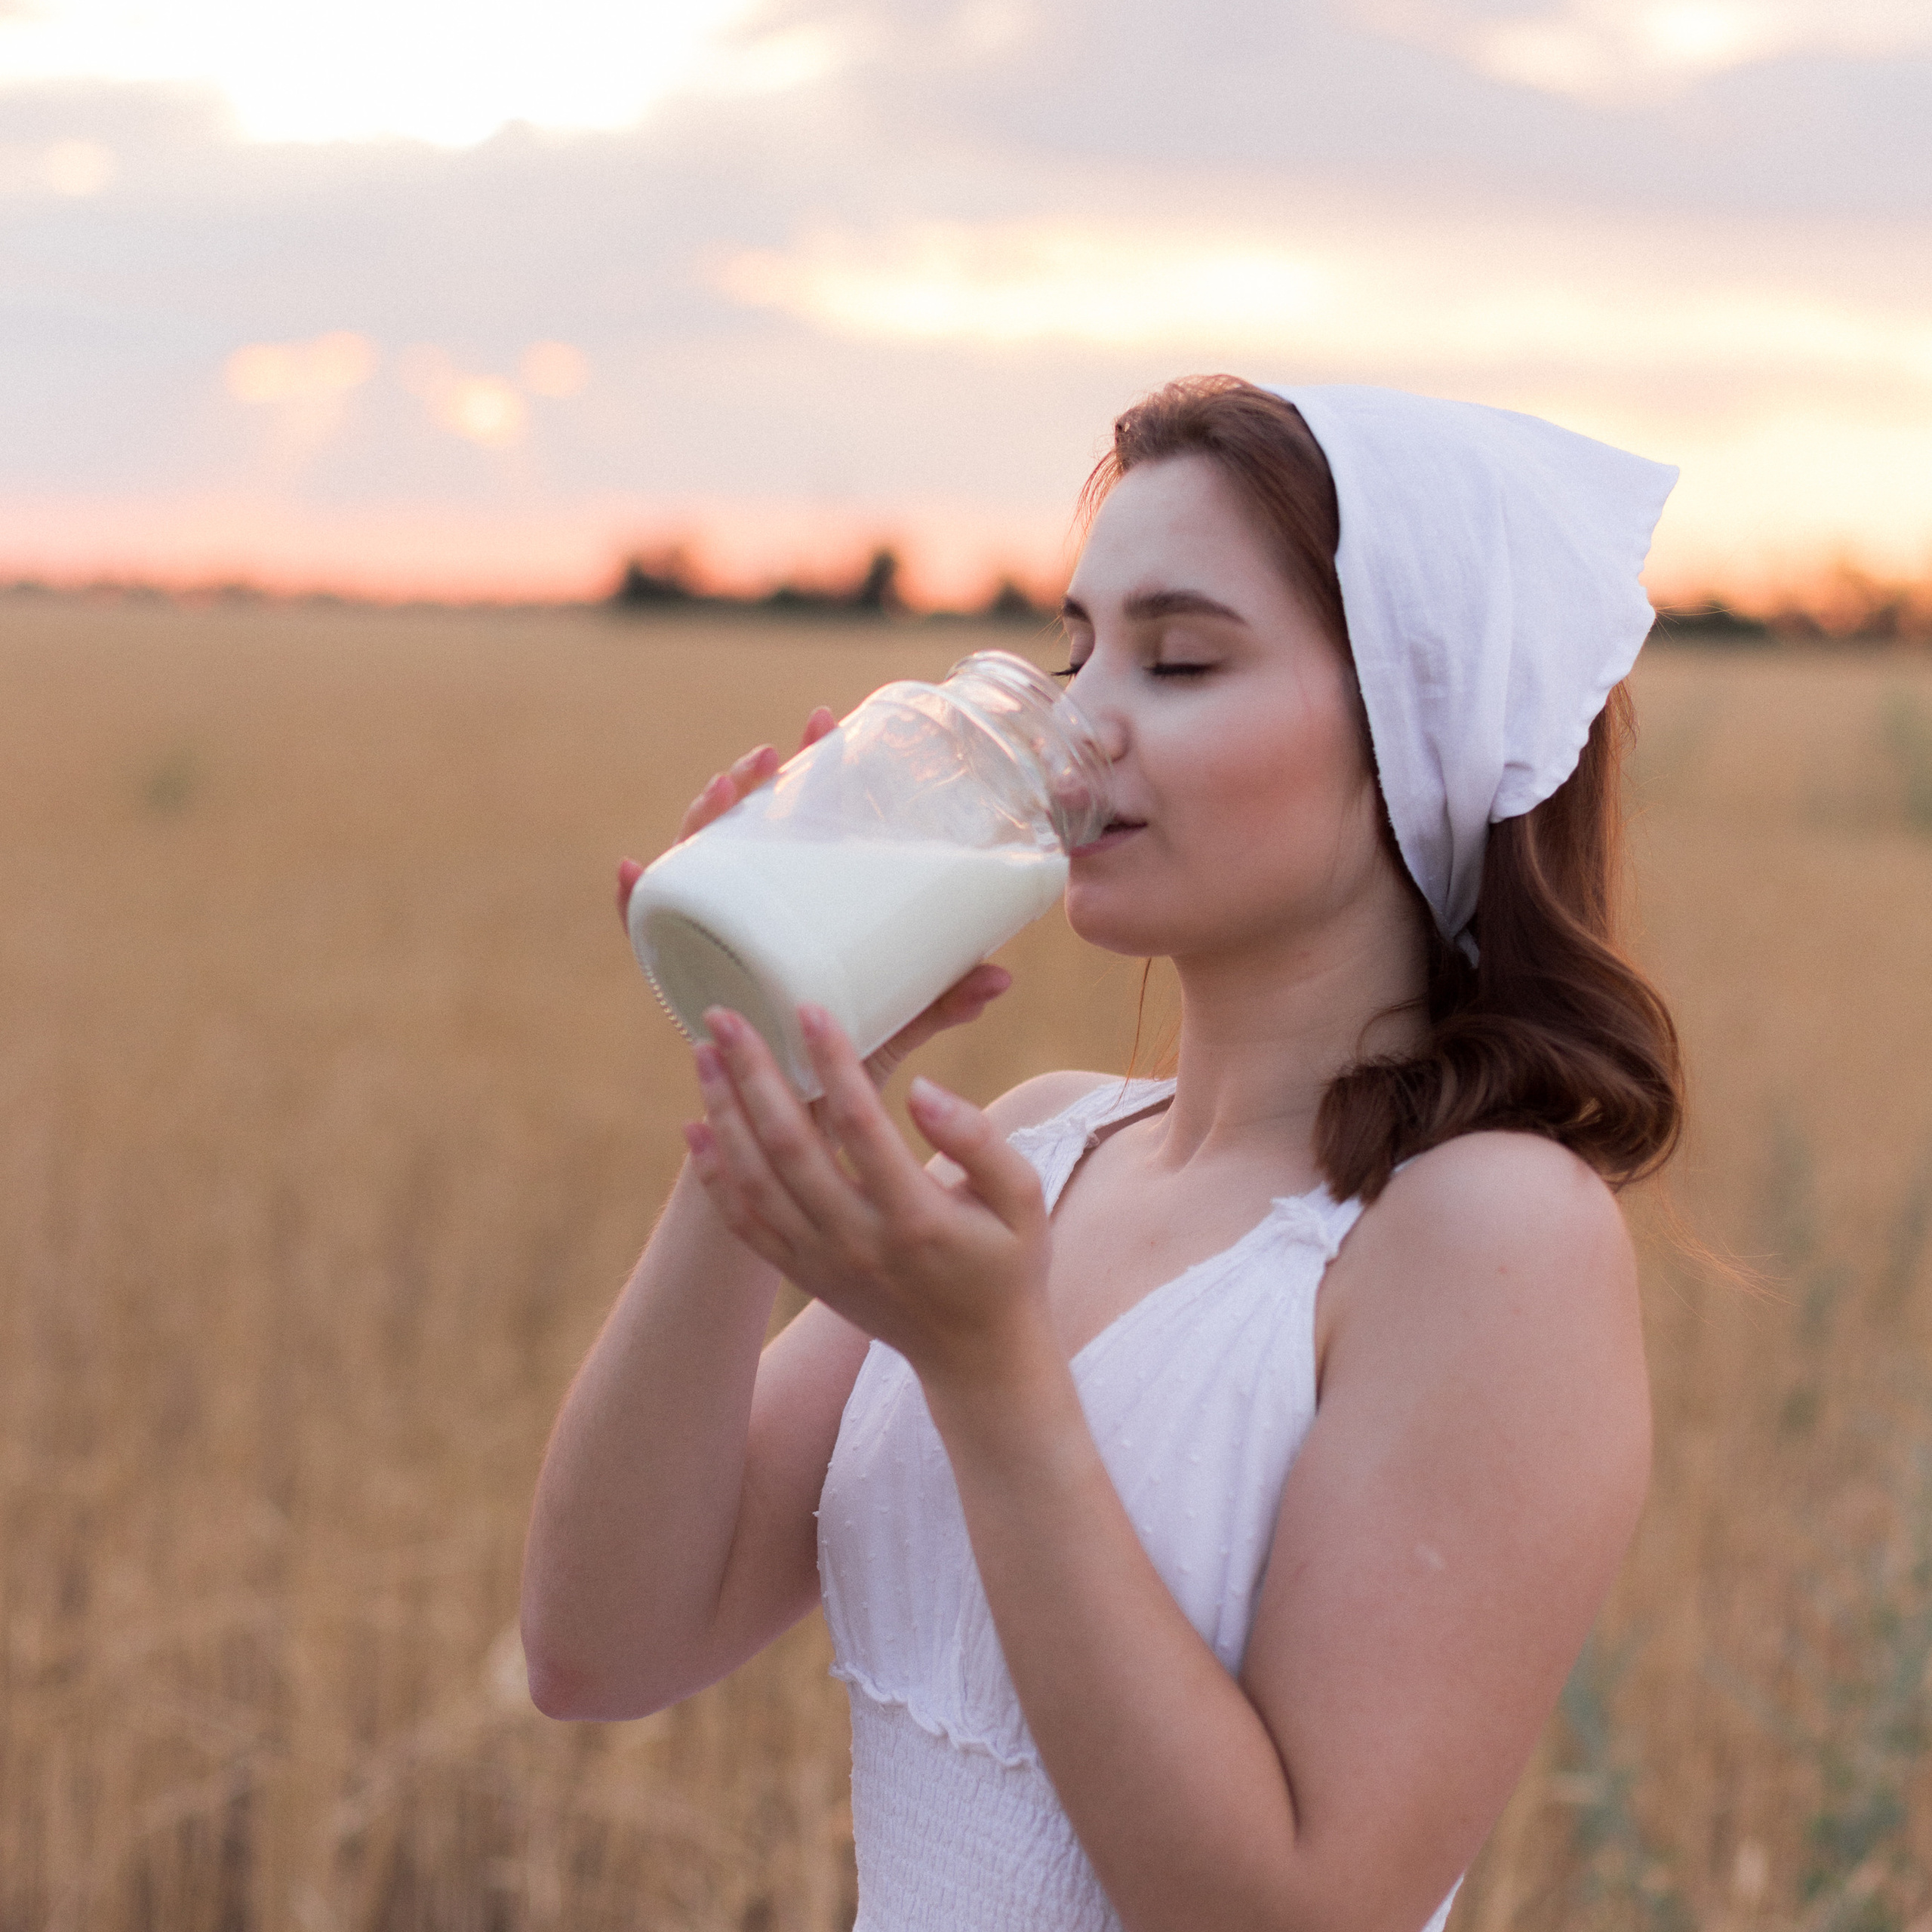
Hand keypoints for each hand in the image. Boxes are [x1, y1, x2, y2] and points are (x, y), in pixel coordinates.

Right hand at [615, 706, 1012, 1086]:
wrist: (792, 1150)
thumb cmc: (839, 1080)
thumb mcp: (893, 1028)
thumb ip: (939, 1003)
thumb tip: (1003, 975)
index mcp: (798, 918)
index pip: (799, 831)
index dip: (807, 776)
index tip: (827, 726)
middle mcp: (751, 923)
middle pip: (743, 836)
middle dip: (753, 784)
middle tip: (774, 752)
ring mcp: (715, 949)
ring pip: (695, 870)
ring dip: (699, 822)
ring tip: (722, 788)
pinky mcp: (686, 989)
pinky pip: (650, 943)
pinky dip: (631, 905)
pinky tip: (631, 871)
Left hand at [682, 1002, 1051, 1384]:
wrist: (977, 1357)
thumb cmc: (1007, 1264)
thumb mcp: (1025, 1199)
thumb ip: (980, 1140)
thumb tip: (922, 1089)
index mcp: (916, 1217)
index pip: (862, 1125)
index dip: (834, 1063)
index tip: (810, 1008)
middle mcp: (859, 1242)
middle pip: (790, 1147)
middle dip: (753, 1074)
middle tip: (726, 1015)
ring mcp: (823, 1263)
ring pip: (755, 1182)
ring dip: (723, 1113)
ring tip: (703, 1053)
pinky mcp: (803, 1276)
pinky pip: (744, 1225)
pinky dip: (714, 1176)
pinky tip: (694, 1128)